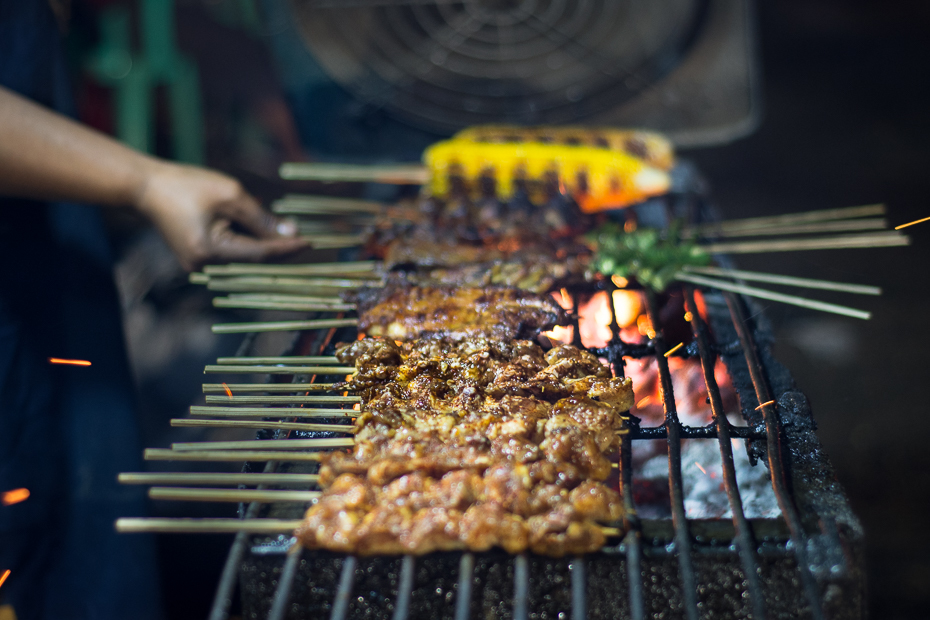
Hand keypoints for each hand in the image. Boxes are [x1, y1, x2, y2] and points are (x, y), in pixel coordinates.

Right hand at [135, 162, 306, 269]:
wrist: (145, 187)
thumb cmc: (186, 185)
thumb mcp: (230, 195)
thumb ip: (261, 218)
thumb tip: (289, 233)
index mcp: (210, 252)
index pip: (260, 255)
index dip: (287, 249)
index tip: (311, 243)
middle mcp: (204, 265)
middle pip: (252, 259)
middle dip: (278, 247)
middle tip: (304, 237)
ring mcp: (198, 264)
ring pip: (242, 256)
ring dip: (263, 244)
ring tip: (285, 230)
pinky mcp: (197, 257)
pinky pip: (230, 252)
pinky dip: (247, 242)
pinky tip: (261, 230)